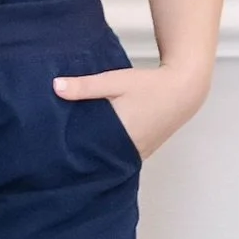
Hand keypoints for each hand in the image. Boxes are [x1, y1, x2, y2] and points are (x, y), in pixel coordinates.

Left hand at [53, 63, 210, 159]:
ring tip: (75, 146)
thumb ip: (85, 86)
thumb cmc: (150, 85)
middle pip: (99, 157)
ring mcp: (140, 152)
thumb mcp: (114, 81)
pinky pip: (122, 156)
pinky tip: (99, 143)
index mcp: (121, 136)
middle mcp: (131, 150)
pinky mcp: (145, 149)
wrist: (184, 89)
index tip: (55, 148)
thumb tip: (56, 87)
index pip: (89, 152)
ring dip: (97, 153)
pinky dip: (110, 151)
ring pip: (111, 158)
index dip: (71, 150)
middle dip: (82, 153)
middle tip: (59, 148)